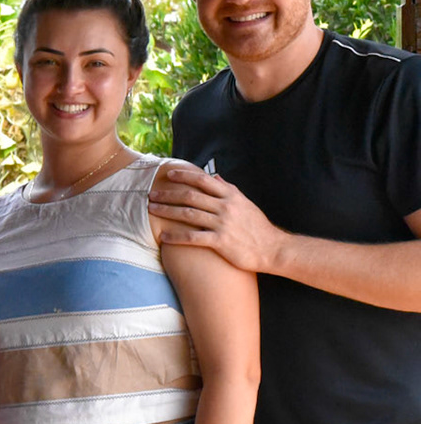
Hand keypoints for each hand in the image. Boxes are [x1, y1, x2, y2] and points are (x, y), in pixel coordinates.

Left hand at [148, 166, 285, 273]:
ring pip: (188, 214)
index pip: (203, 180)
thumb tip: (215, 176)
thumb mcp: (245, 203)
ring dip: (167, 211)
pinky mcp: (220, 241)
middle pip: (190, 196)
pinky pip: (193, 238)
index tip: (168, 174)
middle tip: (151, 193)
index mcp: (231, 196)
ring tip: (151, 210)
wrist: (272, 249)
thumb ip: (229, 189)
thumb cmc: (257, 226)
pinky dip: (176, 237)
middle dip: (169, 194)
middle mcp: (225, 207)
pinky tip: (163, 237)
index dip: (184, 176)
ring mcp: (222, 224)